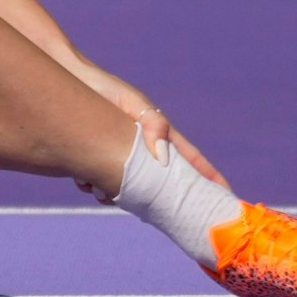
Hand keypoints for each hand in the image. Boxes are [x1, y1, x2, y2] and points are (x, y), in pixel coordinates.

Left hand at [62, 55, 231, 195]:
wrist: (69, 83)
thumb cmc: (106, 90)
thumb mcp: (133, 103)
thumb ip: (153, 125)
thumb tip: (163, 157)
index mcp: (160, 137)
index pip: (192, 162)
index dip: (210, 179)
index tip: (227, 198)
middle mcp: (142, 150)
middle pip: (160, 185)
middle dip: (156, 201)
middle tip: (154, 214)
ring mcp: (119, 157)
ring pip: (126, 189)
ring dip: (114, 193)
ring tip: (100, 188)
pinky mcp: (93, 160)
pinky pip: (98, 184)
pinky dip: (92, 185)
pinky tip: (82, 179)